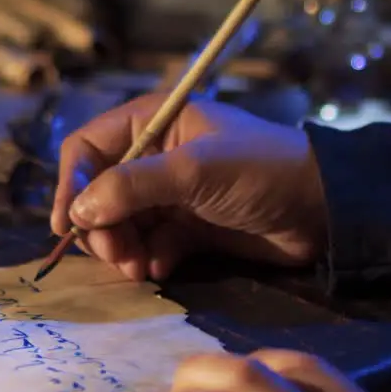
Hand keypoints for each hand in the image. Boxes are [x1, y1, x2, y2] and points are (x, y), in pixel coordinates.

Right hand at [51, 95, 327, 280]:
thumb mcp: (193, 170)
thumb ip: (132, 186)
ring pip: (121, 225)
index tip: (68, 224)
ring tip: (137, 267)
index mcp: (153, 122)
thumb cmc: (259, 170)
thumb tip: (79, 211)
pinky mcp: (190, 229)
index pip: (89, 148)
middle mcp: (156, 156)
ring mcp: (172, 195)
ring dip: (121, 248)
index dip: (72, 185)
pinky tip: (160, 268)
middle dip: (99, 226)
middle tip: (113, 254)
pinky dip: (148, 259)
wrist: (323, 209)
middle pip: (99, 192)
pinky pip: (150, 246)